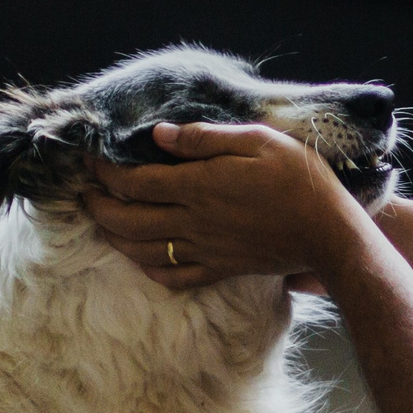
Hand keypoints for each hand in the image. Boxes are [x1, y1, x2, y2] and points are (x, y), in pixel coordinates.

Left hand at [84, 121, 367, 289]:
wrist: (329, 233)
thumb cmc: (300, 179)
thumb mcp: (257, 140)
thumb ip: (205, 138)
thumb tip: (160, 135)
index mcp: (200, 186)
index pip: (134, 181)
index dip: (104, 171)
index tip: (90, 159)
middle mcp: (195, 222)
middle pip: (127, 219)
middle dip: (97, 205)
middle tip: (82, 192)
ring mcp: (205, 250)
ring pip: (142, 250)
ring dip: (113, 236)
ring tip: (100, 221)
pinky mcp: (219, 269)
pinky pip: (172, 276)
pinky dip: (147, 267)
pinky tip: (140, 255)